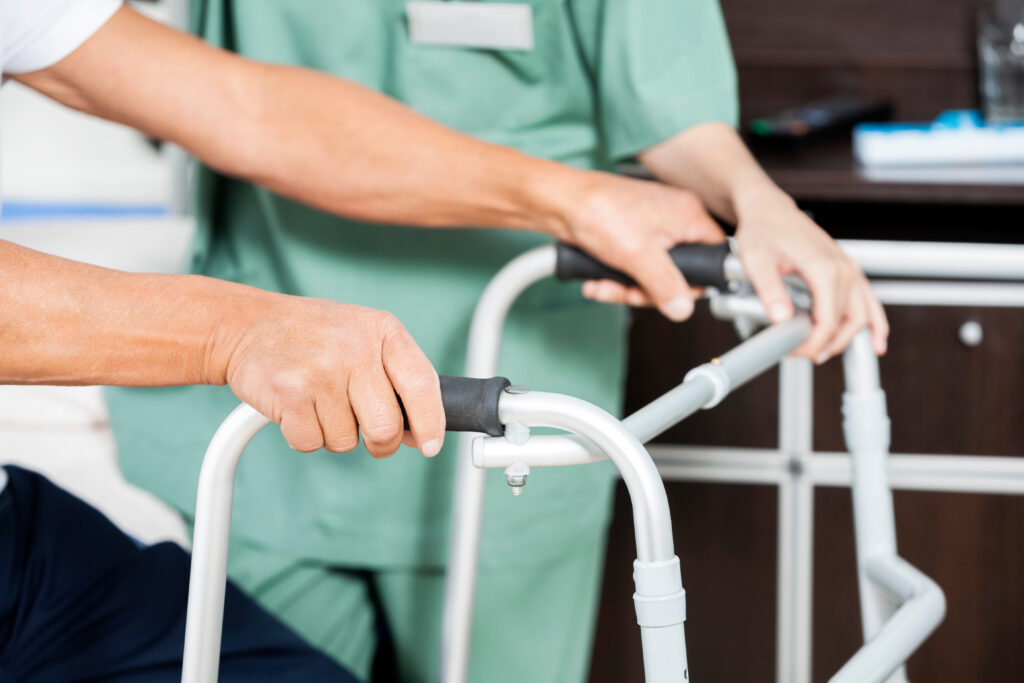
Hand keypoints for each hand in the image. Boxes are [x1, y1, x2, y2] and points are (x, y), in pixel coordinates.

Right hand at [213, 293, 443, 456]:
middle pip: (386, 426)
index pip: (422, 384)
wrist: (248, 324)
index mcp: (383, 330)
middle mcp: (355, 348)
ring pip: (347, 441)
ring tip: (320, 399)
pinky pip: (312, 443)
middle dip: (379, 442)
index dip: (430, 422)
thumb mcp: (365, 336)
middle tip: (364, 431)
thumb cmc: (315, 336)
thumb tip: (419, 433)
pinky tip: (298, 405)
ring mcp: (322, 370)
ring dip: (334, 433)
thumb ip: (396, 377)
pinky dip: (305, 435)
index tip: (430, 446)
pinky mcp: (290, 392)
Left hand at [558, 172, 726, 320]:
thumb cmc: (597, 211)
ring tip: (604, 286)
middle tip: (629, 294)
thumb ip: (666, 285)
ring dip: (625, 288)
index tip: (672, 297)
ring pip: (651, 273)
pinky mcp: (629, 235)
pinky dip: (614, 277)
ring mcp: (651, 227)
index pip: (713, 256)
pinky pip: (632, 266)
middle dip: (647, 291)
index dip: (694, 283)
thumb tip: (683, 308)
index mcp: (688, 215)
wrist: (558, 202)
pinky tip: (596, 281)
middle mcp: (674, 219)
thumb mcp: (638, 255)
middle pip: (678, 272)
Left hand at [733, 190, 887, 361]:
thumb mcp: (756, 261)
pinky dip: (875, 322)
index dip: (813, 343)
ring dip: (850, 338)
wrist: (770, 211)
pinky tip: (877, 341)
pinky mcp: (847, 268)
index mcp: (824, 269)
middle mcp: (843, 268)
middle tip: (804, 354)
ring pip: (862, 313)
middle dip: (827, 344)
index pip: (828, 320)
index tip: (794, 351)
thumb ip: (770, 290)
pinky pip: (868, 299)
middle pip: (848, 320)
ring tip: (826, 353)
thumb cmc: (763, 231)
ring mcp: (848, 268)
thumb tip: (782, 319)